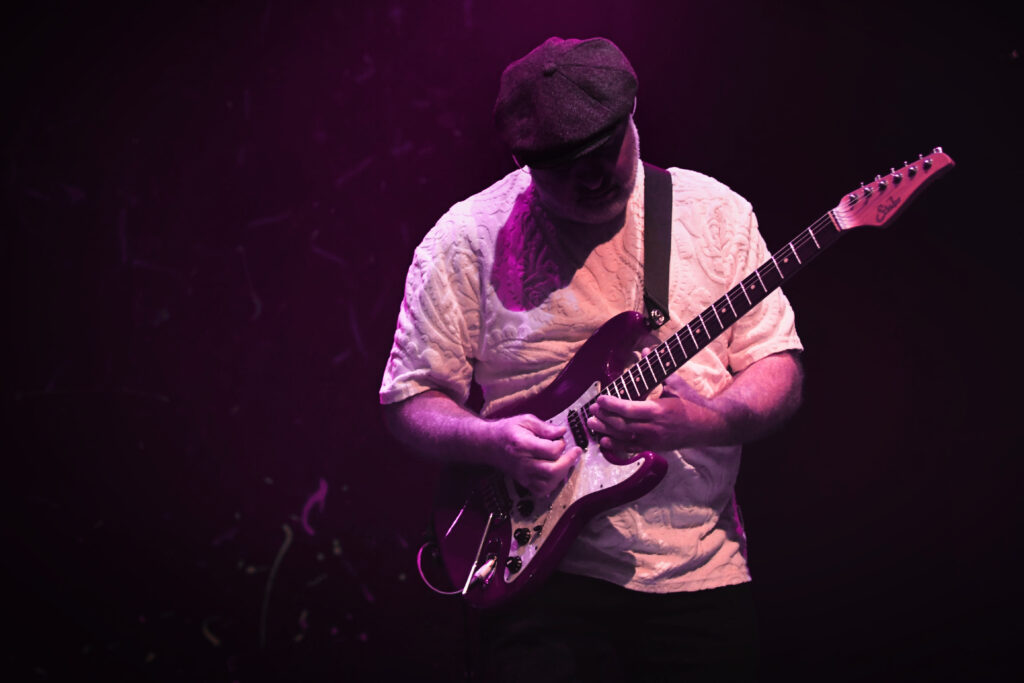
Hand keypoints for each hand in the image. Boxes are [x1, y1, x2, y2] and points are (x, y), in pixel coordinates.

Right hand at [489, 414, 580, 496]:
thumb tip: (563, 431)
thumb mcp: (525, 420)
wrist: (489, 444)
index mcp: (523, 444)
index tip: (560, 438)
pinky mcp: (522, 482)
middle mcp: (523, 463)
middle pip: (552, 470)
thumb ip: (545, 427)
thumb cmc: (508, 430)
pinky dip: (552, 485)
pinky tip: (556, 474)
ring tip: (566, 462)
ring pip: (548, 483)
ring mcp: (522, 475)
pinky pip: (540, 491)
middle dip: (568, 462)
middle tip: (575, 452)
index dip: (561, 444)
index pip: (551, 451)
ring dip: (562, 474)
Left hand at [587, 373, 714, 452]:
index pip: (629, 409)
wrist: (708, 426)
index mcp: (658, 410)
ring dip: (605, 431)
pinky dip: (616, 445)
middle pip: (622, 425)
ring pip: (624, 438)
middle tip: (591, 411)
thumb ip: (658, 368)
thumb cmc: (691, 403)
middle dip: (604, 418)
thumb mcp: (676, 384)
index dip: (612, 405)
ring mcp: (653, 440)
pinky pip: (631, 449)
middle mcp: (654, 428)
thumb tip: (646, 350)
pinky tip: (605, 441)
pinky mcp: (654, 447)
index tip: (600, 399)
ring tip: (592, 424)